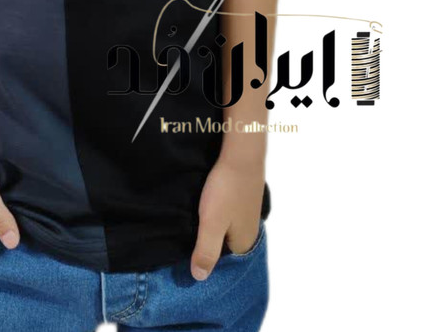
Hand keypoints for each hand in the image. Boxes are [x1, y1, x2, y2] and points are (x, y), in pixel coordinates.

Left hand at [190, 157, 264, 279]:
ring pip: (226, 228)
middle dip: (207, 243)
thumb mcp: (212, 224)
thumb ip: (206, 251)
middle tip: (184, 238)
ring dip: (211, 226)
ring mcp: (248, 213)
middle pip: (225, 245)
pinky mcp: (244, 197)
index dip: (205, 259)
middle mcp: (250, 231)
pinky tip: (205, 207)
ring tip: (191, 223)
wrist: (241, 154)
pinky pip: (228, 213)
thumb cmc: (225, 191)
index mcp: (243, 243)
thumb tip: (199, 278)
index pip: (222, 262)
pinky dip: (217, 214)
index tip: (185, 255)